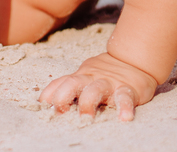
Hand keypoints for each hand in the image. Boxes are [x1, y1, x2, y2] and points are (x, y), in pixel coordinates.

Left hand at [38, 52, 158, 121]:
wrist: (134, 59)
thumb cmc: (106, 73)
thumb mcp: (86, 76)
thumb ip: (71, 86)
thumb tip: (49, 102)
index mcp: (81, 76)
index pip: (60, 83)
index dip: (49, 94)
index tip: (42, 106)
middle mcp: (92, 78)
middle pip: (72, 83)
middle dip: (63, 96)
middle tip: (60, 112)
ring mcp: (109, 83)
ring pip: (95, 89)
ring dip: (88, 103)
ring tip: (86, 118)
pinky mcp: (128, 89)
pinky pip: (125, 98)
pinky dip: (124, 108)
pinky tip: (124, 118)